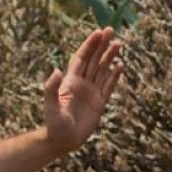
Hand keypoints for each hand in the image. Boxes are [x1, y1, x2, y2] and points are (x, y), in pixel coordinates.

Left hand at [41, 27, 121, 153]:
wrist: (63, 141)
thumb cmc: (54, 125)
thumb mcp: (51, 107)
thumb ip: (51, 89)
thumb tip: (56, 70)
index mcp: (71, 81)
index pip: (82, 58)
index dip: (90, 45)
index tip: (98, 32)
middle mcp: (82, 84)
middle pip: (94, 60)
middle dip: (102, 45)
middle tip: (111, 30)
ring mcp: (91, 92)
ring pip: (102, 70)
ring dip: (110, 56)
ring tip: (119, 43)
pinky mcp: (99, 103)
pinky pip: (109, 86)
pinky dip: (114, 75)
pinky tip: (120, 65)